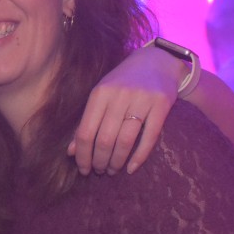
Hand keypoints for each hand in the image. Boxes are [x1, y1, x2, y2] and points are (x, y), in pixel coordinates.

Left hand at [69, 44, 181, 175]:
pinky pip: (149, 137)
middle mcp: (119, 95)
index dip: (82, 155)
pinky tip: (131, 168)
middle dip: (99, 161)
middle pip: (105, 139)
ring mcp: (142, 100)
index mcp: (100, 93)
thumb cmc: (123, 82)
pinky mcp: (161, 105)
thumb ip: (86, 121)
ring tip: (112, 170)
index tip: (83, 169)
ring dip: (116, 161)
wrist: (157, 61)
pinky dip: (139, 157)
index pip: (86, 131)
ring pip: (125, 141)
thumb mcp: (101, 96)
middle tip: (99, 172)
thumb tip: (71, 152)